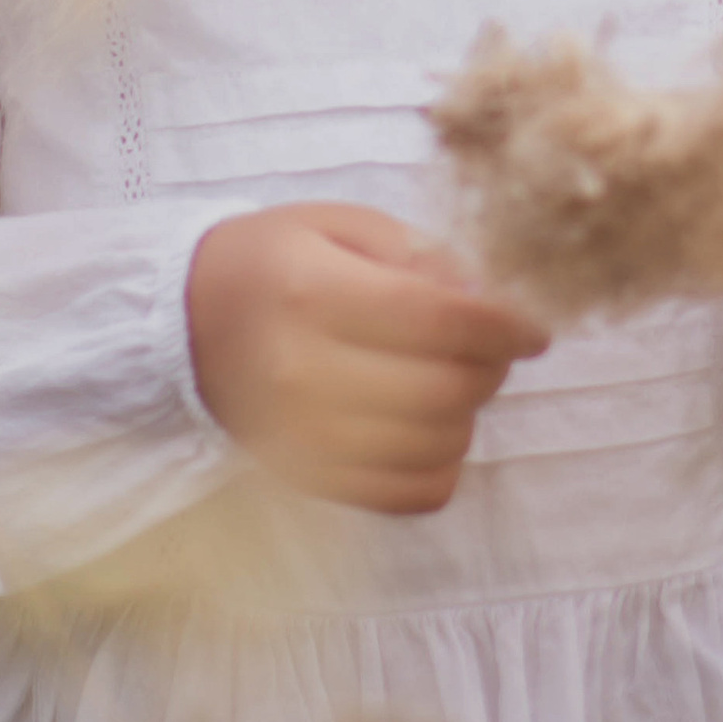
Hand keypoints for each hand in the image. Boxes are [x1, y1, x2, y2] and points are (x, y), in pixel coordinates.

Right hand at [186, 203, 549, 514]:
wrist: (187, 324)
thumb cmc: (276, 262)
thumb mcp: (341, 225)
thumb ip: (418, 254)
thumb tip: (488, 300)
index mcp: (311, 293)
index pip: (438, 320)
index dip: (505, 325)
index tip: (534, 326)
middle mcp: (301, 374)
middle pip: (445, 390)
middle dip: (491, 367)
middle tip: (490, 346)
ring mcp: (302, 438)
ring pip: (435, 447)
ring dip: (465, 415)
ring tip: (449, 378)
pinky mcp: (308, 480)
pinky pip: (409, 496)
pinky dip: (439, 466)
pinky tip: (426, 426)